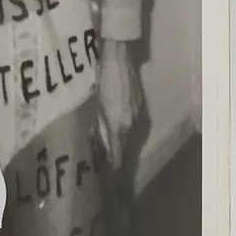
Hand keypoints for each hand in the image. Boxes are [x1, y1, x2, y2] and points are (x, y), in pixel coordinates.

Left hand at [94, 37, 142, 166]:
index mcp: (118, 125)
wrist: (118, 59)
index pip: (118, 153)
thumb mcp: (95, 105)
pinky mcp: (140, 106)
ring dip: (122, 141)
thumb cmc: (102, 81)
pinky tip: (119, 127)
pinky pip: (133, 123)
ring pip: (130, 135)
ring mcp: (138, 114)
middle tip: (109, 162)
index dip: (115, 165)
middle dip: (118, 154)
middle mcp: (131, 124)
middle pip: (125, 145)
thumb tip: (98, 143)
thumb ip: (98, 126)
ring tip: (113, 147)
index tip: (111, 175)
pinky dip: (126, 128)